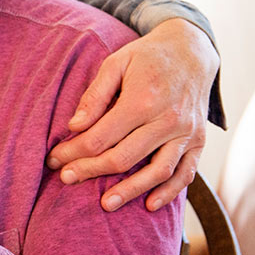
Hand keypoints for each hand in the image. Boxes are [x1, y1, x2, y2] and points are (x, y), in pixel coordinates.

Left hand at [47, 19, 216, 211]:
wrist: (192, 50)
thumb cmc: (147, 57)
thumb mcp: (116, 63)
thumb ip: (94, 96)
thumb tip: (74, 127)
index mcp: (143, 99)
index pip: (101, 137)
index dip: (74, 152)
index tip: (55, 160)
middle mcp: (168, 119)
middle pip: (124, 157)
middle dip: (90, 171)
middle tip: (66, 179)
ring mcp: (186, 132)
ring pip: (157, 171)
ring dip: (130, 190)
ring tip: (105, 204)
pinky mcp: (199, 141)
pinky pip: (186, 173)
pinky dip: (169, 192)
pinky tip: (149, 204)